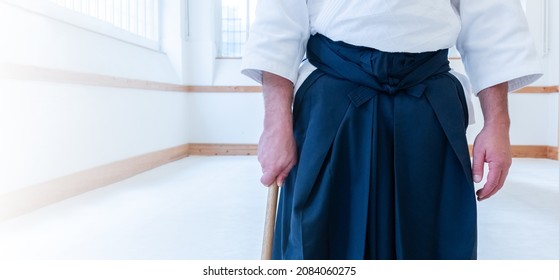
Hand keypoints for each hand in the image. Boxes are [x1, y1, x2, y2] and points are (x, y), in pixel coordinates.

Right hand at [259, 71, 296, 186]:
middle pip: (266, 172)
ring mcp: (260, 155)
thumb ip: (284, 173)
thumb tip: (280, 182)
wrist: (278, 127)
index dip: (270, 182)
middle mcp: (263, 163)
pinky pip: (264, 155)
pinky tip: (276, 147)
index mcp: (271, 168)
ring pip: (265, 163)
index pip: (265, 182)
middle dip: (273, 170)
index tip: (275, 180)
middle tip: (282, 162)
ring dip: (271, 160)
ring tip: (280, 152)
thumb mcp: (291, 161)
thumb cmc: (286, 143)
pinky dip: (269, 153)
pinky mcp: (259, 148)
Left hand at [472, 124, 511, 200]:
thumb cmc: (487, 137)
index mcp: (498, 164)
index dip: (485, 192)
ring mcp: (507, 163)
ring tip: (482, 192)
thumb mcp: (478, 152)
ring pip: (501, 181)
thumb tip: (476, 181)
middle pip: (499, 185)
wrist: (498, 127)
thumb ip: (477, 167)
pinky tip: (489, 182)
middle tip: (479, 197)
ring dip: (492, 188)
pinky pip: (502, 175)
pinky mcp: (506, 161)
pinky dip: (496, 182)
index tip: (478, 196)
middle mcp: (506, 165)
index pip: (492, 183)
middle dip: (489, 193)